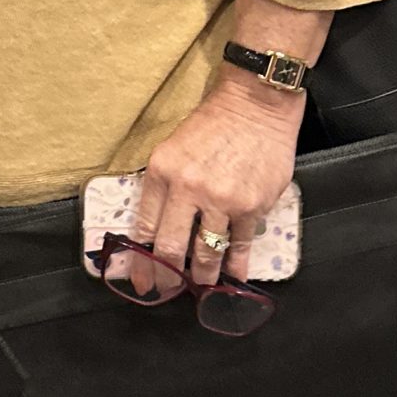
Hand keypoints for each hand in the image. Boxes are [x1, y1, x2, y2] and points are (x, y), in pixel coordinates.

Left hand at [132, 79, 304, 299]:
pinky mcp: (251, 206)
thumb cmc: (211, 125)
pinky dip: (237, 266)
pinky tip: (234, 278)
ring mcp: (222, 200)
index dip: (141, 262)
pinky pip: (240, 246)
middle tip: (168, 292)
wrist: (255, 105)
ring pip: (206, 253)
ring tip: (201, 287)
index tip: (141, 282)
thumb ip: (163, 187)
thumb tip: (155, 230)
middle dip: (167, 278)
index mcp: (162, 173)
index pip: (145, 229)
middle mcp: (188, 189)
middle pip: (171, 248)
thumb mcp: (172, 149)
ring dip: (203, 276)